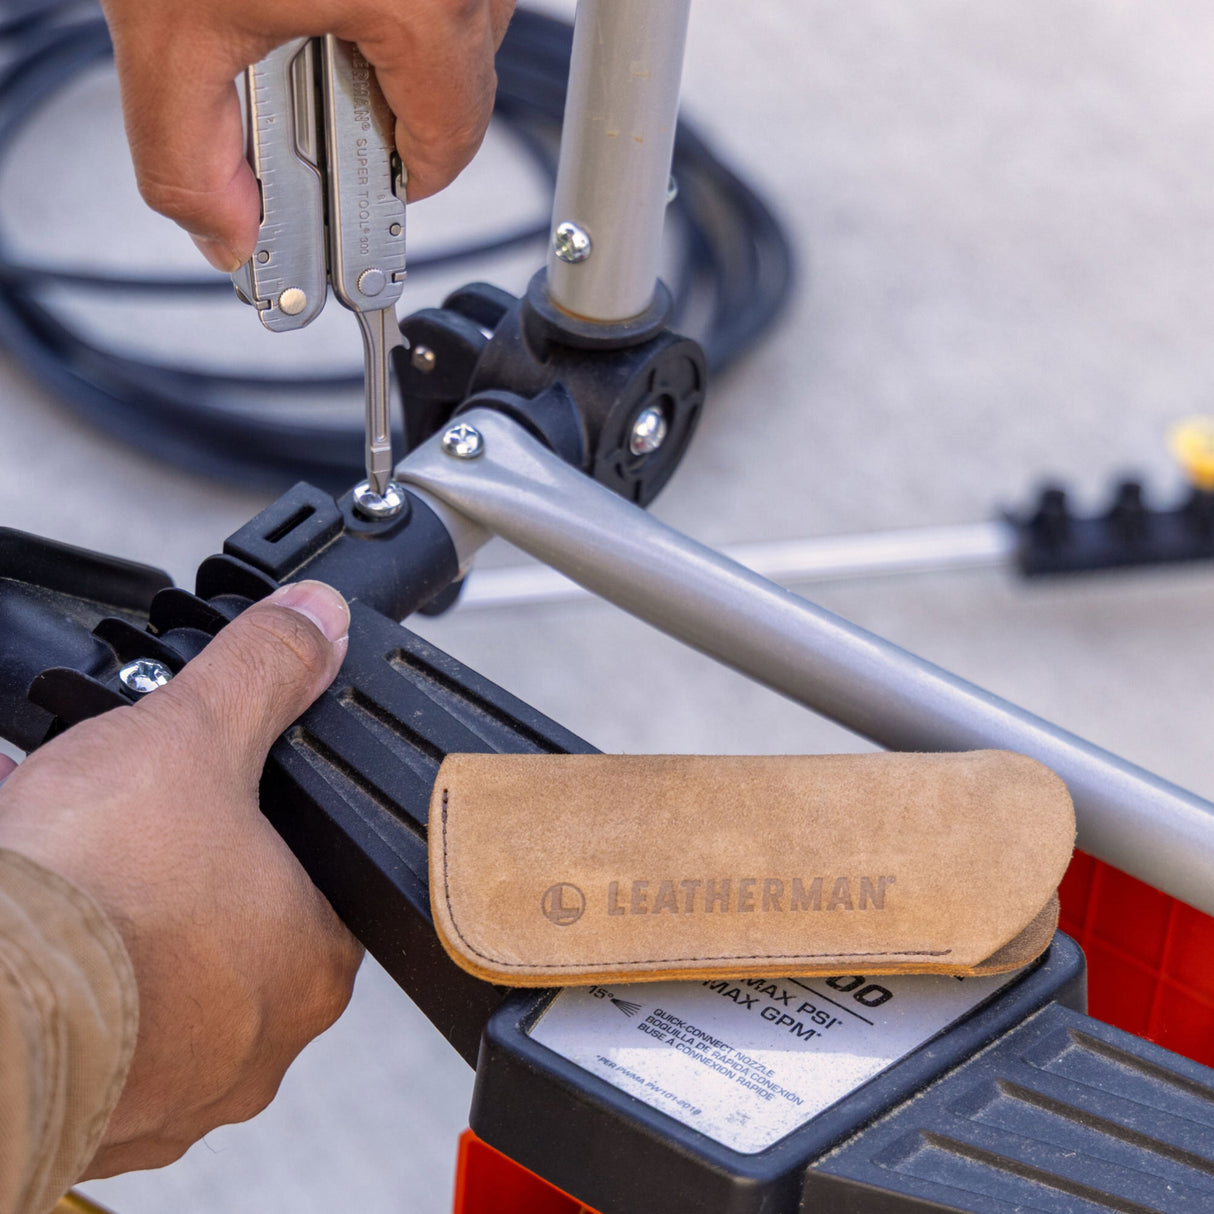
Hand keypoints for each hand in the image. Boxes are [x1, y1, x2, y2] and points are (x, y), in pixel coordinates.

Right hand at [0, 581, 362, 1176]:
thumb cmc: (91, 895)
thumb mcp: (190, 739)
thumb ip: (263, 672)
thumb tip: (319, 621)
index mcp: (309, 961)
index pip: (322, 882)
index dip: (271, 830)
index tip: (220, 806)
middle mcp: (257, 1044)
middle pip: (232, 931)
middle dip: (178, 872)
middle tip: (129, 833)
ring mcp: (175, 1094)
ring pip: (157, 984)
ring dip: (118, 925)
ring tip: (74, 865)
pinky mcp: (96, 1120)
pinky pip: (95, 1033)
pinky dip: (70, 980)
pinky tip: (40, 926)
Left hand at [98, 0, 515, 270]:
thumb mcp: (168, 24)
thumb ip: (189, 159)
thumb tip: (227, 234)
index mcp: (426, 4)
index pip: (449, 145)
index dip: (398, 177)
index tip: (361, 178)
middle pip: (460, 78)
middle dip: (386, 92)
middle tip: (311, 63)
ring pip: (461, 12)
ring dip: (396, 26)